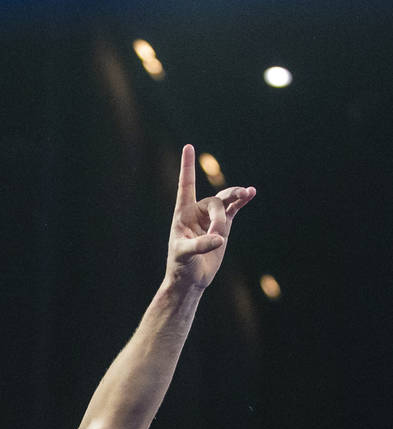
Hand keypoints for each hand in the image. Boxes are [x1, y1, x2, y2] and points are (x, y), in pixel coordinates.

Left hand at [166, 144, 255, 290]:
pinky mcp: (223, 226)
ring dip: (237, 196)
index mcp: (182, 214)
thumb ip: (200, 245)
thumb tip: (219, 238)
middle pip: (213, 202)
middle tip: (218, 236)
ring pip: (226, 201)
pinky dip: (242, 201)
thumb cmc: (180, 267)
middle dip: (219, 218)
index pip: (186, 186)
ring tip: (248, 192)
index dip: (187, 167)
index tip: (188, 147)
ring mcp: (211, 218)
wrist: (191, 279)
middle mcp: (197, 212)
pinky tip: (251, 193)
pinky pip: (234, 209)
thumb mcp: (184, 255)